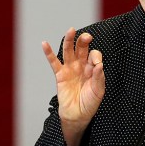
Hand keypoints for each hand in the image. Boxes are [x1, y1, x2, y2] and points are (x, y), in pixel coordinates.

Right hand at [42, 28, 104, 145]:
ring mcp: (70, 69)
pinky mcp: (60, 75)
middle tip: (87, 37)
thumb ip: (99, 77)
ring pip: (68, 51)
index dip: (96, 56)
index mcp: (92, 67)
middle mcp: (81, 65)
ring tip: (71, 30)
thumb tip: (100, 65)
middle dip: (84, 40)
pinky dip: (49, 53)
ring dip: (69, 40)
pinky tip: (44, 44)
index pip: (94, 55)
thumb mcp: (98, 91)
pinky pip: (54, 62)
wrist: (78, 115)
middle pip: (82, 48)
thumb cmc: (90, 103)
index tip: (97, 65)